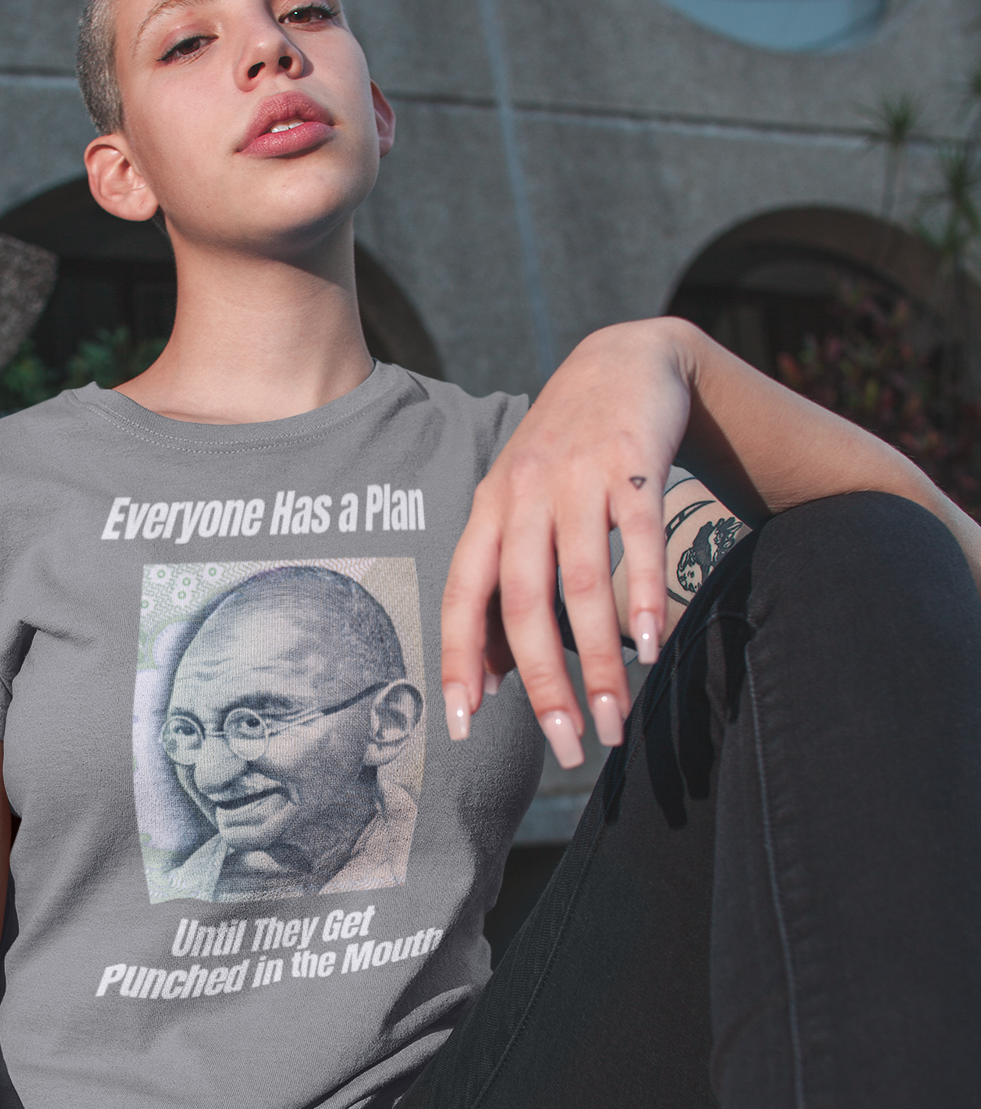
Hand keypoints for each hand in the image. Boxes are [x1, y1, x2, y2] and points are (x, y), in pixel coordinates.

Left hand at [440, 319, 693, 764]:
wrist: (623, 361)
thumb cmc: (563, 457)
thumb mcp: (517, 510)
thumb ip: (502, 587)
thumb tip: (489, 680)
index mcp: (488, 512)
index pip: (463, 596)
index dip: (460, 659)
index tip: (463, 724)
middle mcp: (524, 496)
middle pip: (524, 601)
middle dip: (543, 683)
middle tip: (566, 747)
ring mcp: (578, 478)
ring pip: (581, 582)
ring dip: (600, 659)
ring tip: (614, 719)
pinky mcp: (633, 464)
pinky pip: (636, 538)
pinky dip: (642, 594)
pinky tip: (649, 646)